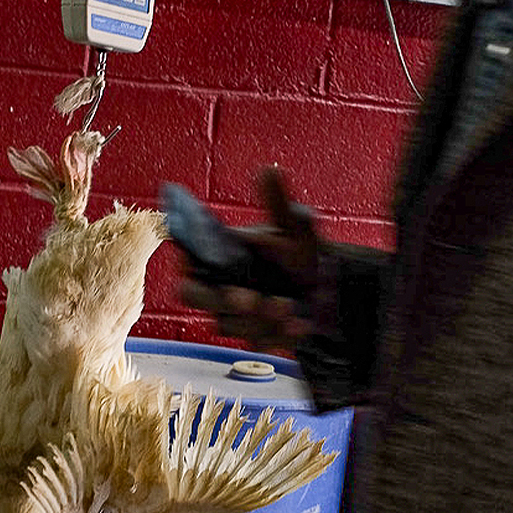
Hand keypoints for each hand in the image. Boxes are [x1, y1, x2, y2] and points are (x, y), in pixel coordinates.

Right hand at [180, 168, 320, 347]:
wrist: (329, 287)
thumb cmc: (299, 253)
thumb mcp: (294, 227)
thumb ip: (279, 203)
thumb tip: (270, 170)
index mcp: (215, 255)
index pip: (184, 261)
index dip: (186, 265)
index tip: (204, 266)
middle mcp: (215, 284)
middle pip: (192, 297)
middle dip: (220, 300)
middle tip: (251, 298)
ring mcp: (232, 313)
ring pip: (226, 324)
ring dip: (257, 319)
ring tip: (289, 306)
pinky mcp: (251, 335)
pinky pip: (254, 342)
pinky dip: (278, 335)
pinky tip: (300, 324)